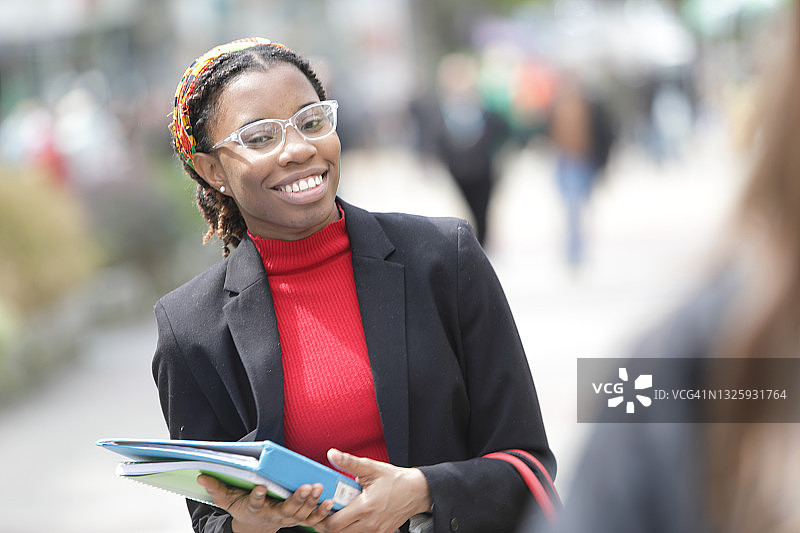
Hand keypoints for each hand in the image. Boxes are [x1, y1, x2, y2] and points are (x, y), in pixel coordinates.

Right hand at [197, 474, 333, 532]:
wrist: (255, 526)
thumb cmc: (242, 506)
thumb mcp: (227, 500)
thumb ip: (216, 488)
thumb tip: (200, 476)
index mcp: (255, 509)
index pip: (255, 503)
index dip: (257, 496)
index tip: (259, 487)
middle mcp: (272, 515)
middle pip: (285, 509)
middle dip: (296, 499)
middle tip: (306, 487)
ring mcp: (287, 518)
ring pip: (301, 513)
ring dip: (311, 502)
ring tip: (318, 488)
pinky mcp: (298, 519)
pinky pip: (311, 518)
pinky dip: (320, 511)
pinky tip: (328, 500)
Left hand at [315, 449, 432, 532]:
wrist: (417, 492)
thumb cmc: (394, 479)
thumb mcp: (371, 468)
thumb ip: (349, 462)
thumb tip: (331, 454)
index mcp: (366, 507)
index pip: (334, 523)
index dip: (322, 516)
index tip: (319, 506)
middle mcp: (370, 523)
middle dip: (327, 523)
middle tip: (323, 510)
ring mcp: (376, 531)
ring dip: (339, 527)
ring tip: (336, 512)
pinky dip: (351, 529)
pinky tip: (350, 516)